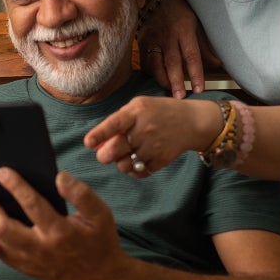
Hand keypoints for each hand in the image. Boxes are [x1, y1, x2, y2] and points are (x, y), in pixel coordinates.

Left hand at [0, 168, 124, 279]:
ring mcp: (30, 261)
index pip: (31, 205)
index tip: (2, 171)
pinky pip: (0, 252)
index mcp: (60, 232)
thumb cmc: (100, 241)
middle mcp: (41, 249)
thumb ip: (81, 194)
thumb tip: (59, 176)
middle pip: (3, 228)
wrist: (101, 278)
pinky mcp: (25, 269)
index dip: (14, 185)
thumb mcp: (101, 214)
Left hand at [83, 96, 223, 175]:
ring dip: (120, 162)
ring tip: (127, 154)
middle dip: (104, 155)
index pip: (114, 124)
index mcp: (136, 112)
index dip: (99, 134)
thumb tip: (94, 144)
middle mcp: (144, 130)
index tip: (88, 142)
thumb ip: (116, 122)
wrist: (191, 122)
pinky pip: (138, 172)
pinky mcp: (160, 161)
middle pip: (114, 150)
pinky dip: (134, 169)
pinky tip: (138, 159)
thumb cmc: (158, 112)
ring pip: (124, 165)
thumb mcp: (138, 107)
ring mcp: (153, 147)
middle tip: (105, 154)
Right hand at [136, 0, 221, 97]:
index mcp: (184, 29)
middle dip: (177, 81)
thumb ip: (204, 46)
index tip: (199, 89)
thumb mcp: (195, 24)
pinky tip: (157, 81)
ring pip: (156, 64)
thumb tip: (217, 65)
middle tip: (181, 98)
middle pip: (172, 62)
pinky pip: (145, 62)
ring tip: (169, 92)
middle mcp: (168, 36)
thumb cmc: (179, 11)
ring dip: (162, 80)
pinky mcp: (141, 42)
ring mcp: (153, 39)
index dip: (196, 73)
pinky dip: (151, 73)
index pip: (191, 55)